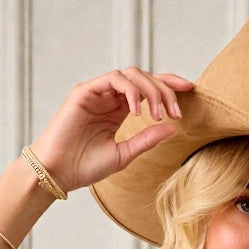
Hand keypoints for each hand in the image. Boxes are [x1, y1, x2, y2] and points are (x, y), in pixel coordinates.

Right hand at [27, 67, 194, 192]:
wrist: (58, 173)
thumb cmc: (86, 167)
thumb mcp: (125, 154)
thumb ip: (147, 139)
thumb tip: (173, 127)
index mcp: (118, 110)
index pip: (147, 89)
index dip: (169, 85)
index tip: (190, 90)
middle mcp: (108, 98)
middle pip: (143, 78)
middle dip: (164, 90)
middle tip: (175, 111)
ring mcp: (96, 92)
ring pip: (130, 75)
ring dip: (150, 90)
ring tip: (157, 113)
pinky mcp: (84, 92)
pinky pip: (113, 79)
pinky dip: (130, 91)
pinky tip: (138, 111)